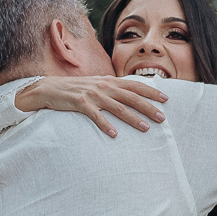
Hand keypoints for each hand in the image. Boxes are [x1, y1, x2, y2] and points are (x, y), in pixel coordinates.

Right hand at [14, 76, 168, 137]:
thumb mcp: (99, 84)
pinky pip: (95, 116)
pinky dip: (105, 125)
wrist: (50, 88)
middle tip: (162, 118)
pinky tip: (115, 135)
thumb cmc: (78, 89)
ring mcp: (92, 94)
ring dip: (133, 118)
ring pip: (117, 108)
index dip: (151, 92)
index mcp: (110, 81)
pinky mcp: (80, 103)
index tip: (166, 98)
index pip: (135, 85)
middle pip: (131, 97)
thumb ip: (115, 88)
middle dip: (148, 107)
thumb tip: (134, 93)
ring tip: (146, 128)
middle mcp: (104, 86)